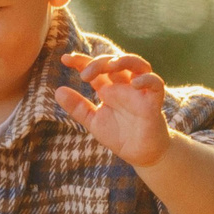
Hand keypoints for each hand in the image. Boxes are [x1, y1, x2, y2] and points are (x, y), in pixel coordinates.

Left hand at [57, 51, 172, 168]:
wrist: (140, 154)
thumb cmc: (119, 135)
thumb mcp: (93, 121)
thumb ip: (77, 107)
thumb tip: (57, 91)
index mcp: (109, 88)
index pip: (95, 68)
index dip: (81, 61)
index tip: (65, 59)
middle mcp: (124, 85)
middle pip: (114, 62)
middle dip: (99, 63)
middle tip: (85, 74)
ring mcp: (140, 91)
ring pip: (138, 65)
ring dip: (125, 60)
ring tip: (111, 65)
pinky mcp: (154, 101)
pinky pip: (156, 83)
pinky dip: (147, 79)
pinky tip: (134, 83)